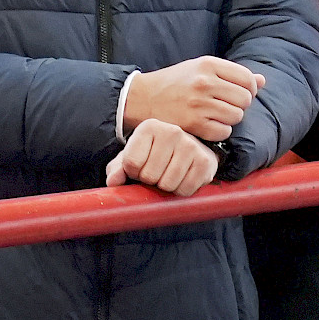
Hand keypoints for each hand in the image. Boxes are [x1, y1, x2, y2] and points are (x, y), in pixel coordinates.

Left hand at [106, 119, 220, 196]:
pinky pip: (185, 190)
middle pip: (149, 176)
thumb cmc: (157, 155)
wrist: (192, 150)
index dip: (133, 173)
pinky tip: (184, 178)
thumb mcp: (133, 157)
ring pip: (167, 185)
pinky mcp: (205, 161)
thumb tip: (113, 182)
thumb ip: (117, 169)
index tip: (142, 166)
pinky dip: (182, 191)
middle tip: (159, 171)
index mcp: (149, 127)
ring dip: (166, 187)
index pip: (131, 163)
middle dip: (151, 181)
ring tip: (170, 174)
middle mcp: (172, 132)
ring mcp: (191, 146)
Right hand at [125, 57, 263, 139]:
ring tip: (216, 115)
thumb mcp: (201, 69)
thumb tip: (262, 80)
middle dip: (240, 105)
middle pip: (245, 99)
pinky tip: (209, 126)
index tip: (240, 94)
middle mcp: (204, 82)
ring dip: (230, 119)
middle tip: (226, 106)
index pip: (247, 78)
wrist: (141, 98)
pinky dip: (220, 131)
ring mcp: (198, 103)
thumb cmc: (175, 83)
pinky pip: (223, 131)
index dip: (249, 89)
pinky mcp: (192, 123)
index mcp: (208, 64)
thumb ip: (232, 74)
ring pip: (236, 116)